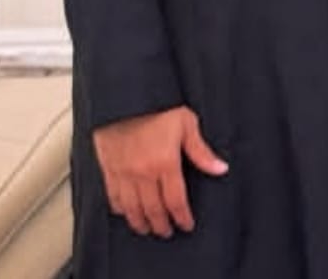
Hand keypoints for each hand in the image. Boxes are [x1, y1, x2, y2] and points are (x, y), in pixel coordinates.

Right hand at [92, 105, 228, 237]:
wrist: (126, 95)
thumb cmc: (157, 105)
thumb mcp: (187, 125)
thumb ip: (201, 151)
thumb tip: (219, 168)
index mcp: (165, 163)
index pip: (175, 200)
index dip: (182, 217)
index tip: (186, 224)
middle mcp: (142, 172)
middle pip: (152, 209)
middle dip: (161, 224)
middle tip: (167, 231)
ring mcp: (123, 172)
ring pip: (131, 208)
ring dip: (140, 221)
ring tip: (147, 228)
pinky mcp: (108, 168)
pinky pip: (112, 196)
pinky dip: (119, 209)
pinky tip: (125, 212)